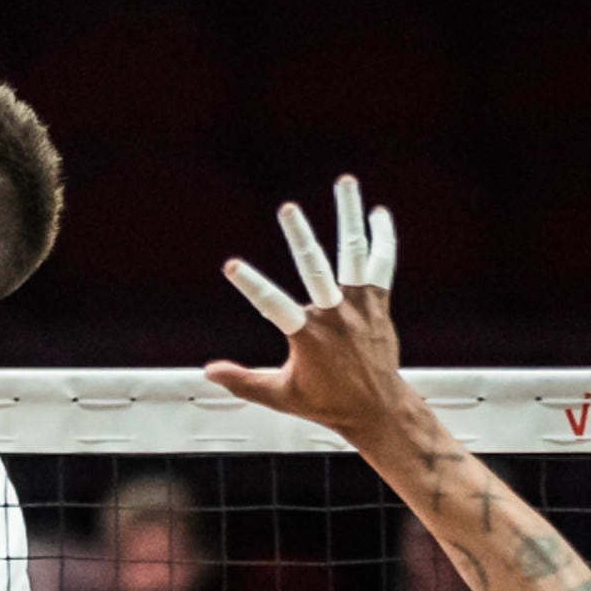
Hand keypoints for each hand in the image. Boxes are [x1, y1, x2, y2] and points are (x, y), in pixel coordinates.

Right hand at [206, 175, 407, 440]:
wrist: (378, 408)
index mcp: (308, 336)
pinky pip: (381, 262)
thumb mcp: (280, 396)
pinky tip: (377, 213)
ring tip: (345, 182)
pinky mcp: (377, 302)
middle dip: (299, 237)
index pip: (273, 305)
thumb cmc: (329, 403)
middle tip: (287, 209)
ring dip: (348, 215)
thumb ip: (243, 380)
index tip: (231, 265)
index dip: (252, 284)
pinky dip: (381, 237)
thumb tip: (208, 371)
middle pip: (315, 268)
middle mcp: (335, 315)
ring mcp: (359, 305)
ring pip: (353, 252)